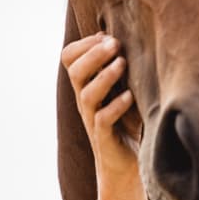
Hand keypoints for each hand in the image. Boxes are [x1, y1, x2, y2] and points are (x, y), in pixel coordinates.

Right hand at [61, 32, 139, 181]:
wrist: (126, 165)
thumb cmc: (127, 121)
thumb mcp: (121, 87)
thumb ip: (117, 65)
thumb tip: (114, 34)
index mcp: (86, 85)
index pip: (69, 58)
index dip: (84, 44)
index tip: (106, 35)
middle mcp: (85, 101)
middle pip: (75, 72)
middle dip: (93, 54)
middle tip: (115, 43)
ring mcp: (93, 119)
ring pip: (87, 95)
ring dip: (104, 77)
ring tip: (122, 63)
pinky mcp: (105, 138)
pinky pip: (103, 120)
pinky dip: (115, 107)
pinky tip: (129, 97)